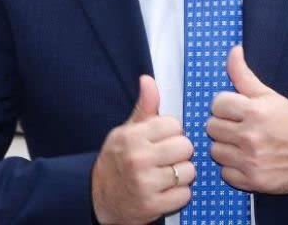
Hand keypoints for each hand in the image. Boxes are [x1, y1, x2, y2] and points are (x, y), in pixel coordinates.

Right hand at [91, 75, 195, 224]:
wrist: (99, 198)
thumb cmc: (117, 161)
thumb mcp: (126, 132)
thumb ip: (144, 108)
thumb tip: (148, 80)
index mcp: (131, 137)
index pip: (174, 125)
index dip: (172, 133)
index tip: (162, 140)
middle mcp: (137, 159)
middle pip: (185, 147)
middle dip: (179, 153)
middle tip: (166, 159)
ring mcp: (145, 184)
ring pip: (188, 171)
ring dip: (181, 175)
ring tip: (165, 176)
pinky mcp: (153, 206)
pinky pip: (185, 194)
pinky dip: (178, 194)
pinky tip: (164, 191)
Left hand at [207, 45, 287, 193]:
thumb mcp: (270, 95)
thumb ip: (245, 74)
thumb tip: (234, 51)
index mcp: (253, 111)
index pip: (216, 104)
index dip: (225, 106)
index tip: (235, 111)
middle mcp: (249, 136)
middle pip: (212, 128)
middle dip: (223, 126)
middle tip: (238, 127)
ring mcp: (250, 161)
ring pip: (215, 151)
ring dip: (226, 148)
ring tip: (241, 145)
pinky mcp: (253, 181)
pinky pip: (225, 174)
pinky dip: (233, 169)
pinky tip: (246, 161)